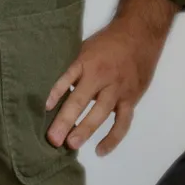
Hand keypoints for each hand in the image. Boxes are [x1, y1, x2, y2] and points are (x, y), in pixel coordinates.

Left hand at [44, 0, 176, 155]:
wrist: (141, 34)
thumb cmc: (107, 42)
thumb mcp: (85, 48)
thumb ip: (73, 69)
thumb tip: (53, 92)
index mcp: (86, 62)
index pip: (67, 78)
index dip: (56, 93)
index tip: (44, 109)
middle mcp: (101, 76)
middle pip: (81, 100)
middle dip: (66, 120)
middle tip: (53, 139)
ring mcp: (118, 89)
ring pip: (101, 113)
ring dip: (86, 130)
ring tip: (71, 145)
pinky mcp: (131, 99)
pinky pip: (122, 122)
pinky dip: (113, 138)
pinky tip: (100, 150)